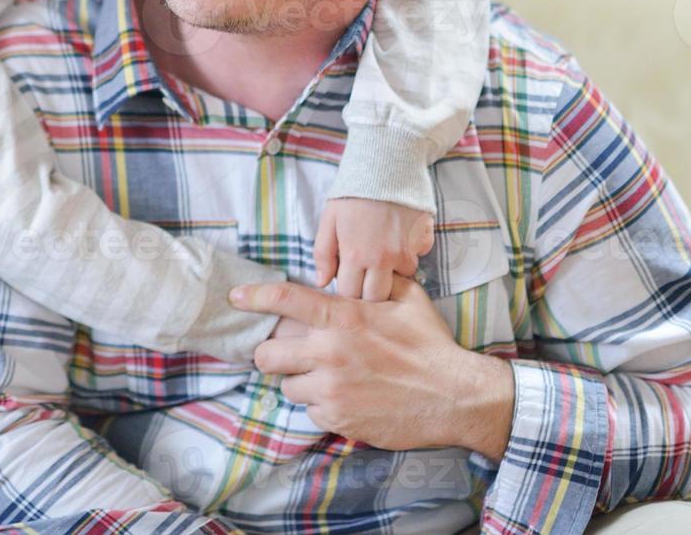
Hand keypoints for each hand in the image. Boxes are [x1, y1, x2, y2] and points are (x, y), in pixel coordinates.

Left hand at [234, 277, 512, 457]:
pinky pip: (310, 410)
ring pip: (287, 385)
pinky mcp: (337, 418)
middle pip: (267, 353)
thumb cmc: (431, 345)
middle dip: (272, 353)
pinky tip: (345, 398)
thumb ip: (374, 283)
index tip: (235, 297)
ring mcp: (332, 388)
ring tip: (326, 378)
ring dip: (300, 381)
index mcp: (344, 317)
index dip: (254, 296)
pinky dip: (322, 405)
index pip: (285, 300)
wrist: (455, 397)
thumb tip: (356, 272)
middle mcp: (330, 351)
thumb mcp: (408, 299)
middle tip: (288, 354)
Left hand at [313, 197, 434, 300]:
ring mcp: (407, 251)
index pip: (351, 294)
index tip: (348, 282)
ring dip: (393, 272)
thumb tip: (322, 281)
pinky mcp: (424, 240)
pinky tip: (400, 239)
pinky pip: (419, 257)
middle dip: (370, 290)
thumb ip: (323, 254)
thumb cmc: (352, 193)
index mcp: (355, 255)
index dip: (348, 291)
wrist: (386, 166)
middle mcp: (383, 259)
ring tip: (383, 254)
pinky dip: (410, 253)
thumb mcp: (329, 220)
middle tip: (365, 275)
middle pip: (378, 296)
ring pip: (402, 278)